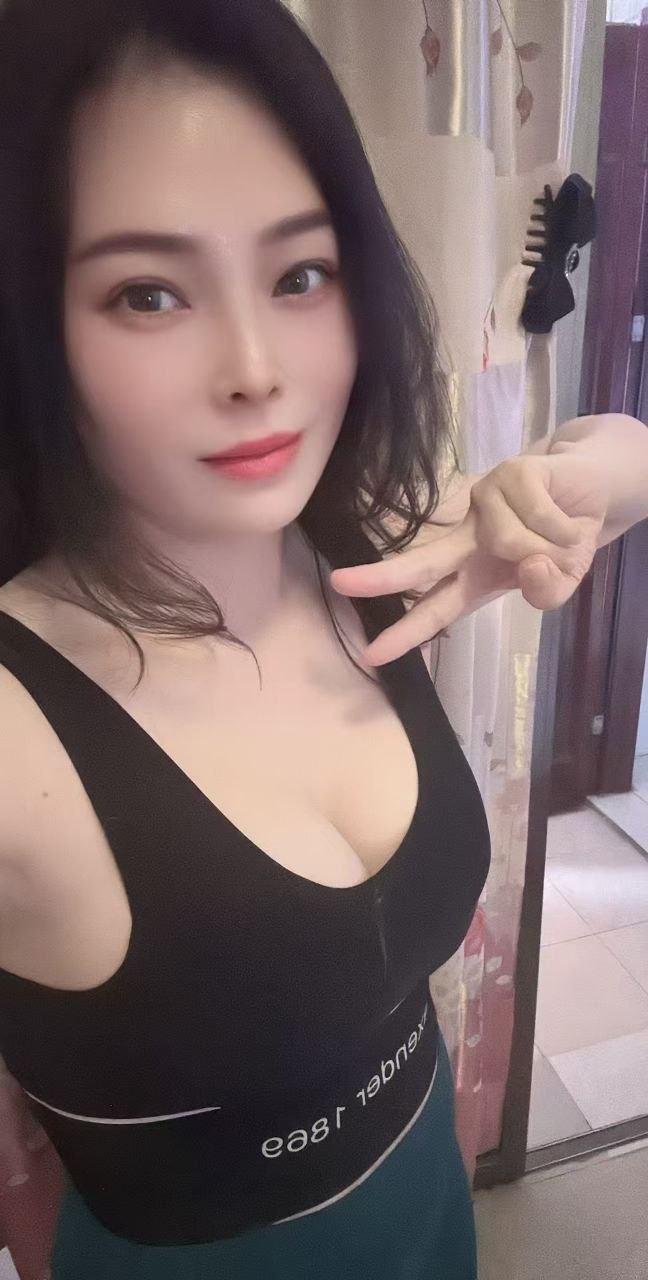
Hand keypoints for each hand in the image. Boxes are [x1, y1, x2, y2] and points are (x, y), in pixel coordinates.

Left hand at [330, 452, 608, 665]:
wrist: (591, 490)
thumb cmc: (562, 541)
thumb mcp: (560, 580)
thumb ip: (547, 590)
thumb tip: (528, 565)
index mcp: (473, 576)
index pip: (433, 610)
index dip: (405, 634)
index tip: (371, 655)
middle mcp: (467, 541)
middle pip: (421, 562)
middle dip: (381, 577)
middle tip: (339, 584)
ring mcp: (483, 503)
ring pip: (511, 541)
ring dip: (550, 546)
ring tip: (561, 534)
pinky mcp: (508, 474)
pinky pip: (539, 517)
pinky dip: (562, 525)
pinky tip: (564, 516)